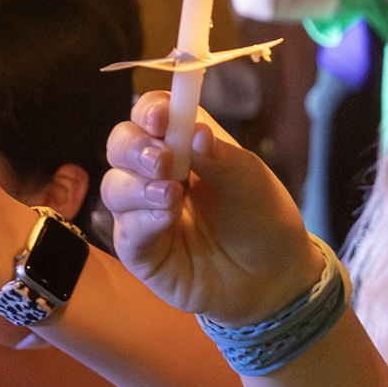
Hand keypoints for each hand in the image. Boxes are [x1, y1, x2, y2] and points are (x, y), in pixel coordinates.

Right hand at [97, 99, 334, 323]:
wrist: (273, 276)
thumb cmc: (263, 220)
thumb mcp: (253, 183)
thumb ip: (223, 157)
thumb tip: (196, 131)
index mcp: (184, 146)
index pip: (151, 115)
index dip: (149, 110)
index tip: (160, 117)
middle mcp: (157, 174)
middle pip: (120, 146)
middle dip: (134, 147)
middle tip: (162, 160)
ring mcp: (144, 212)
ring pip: (114, 187)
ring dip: (137, 186)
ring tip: (171, 195)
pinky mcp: (141, 251)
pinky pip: (125, 232)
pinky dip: (141, 221)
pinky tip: (165, 220)